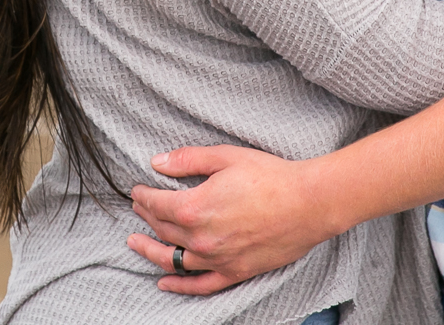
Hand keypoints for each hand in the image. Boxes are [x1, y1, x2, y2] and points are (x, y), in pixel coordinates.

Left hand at [125, 145, 338, 295]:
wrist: (308, 204)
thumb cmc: (269, 176)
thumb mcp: (225, 157)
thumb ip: (188, 160)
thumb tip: (157, 162)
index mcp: (195, 208)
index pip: (157, 204)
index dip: (143, 196)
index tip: (136, 190)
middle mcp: (201, 238)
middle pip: (162, 229)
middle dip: (146, 217)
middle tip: (138, 208)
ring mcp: (218, 259)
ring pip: (174, 259)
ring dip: (151, 251)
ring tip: (135, 243)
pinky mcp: (235, 272)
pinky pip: (200, 285)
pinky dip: (179, 286)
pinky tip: (164, 283)